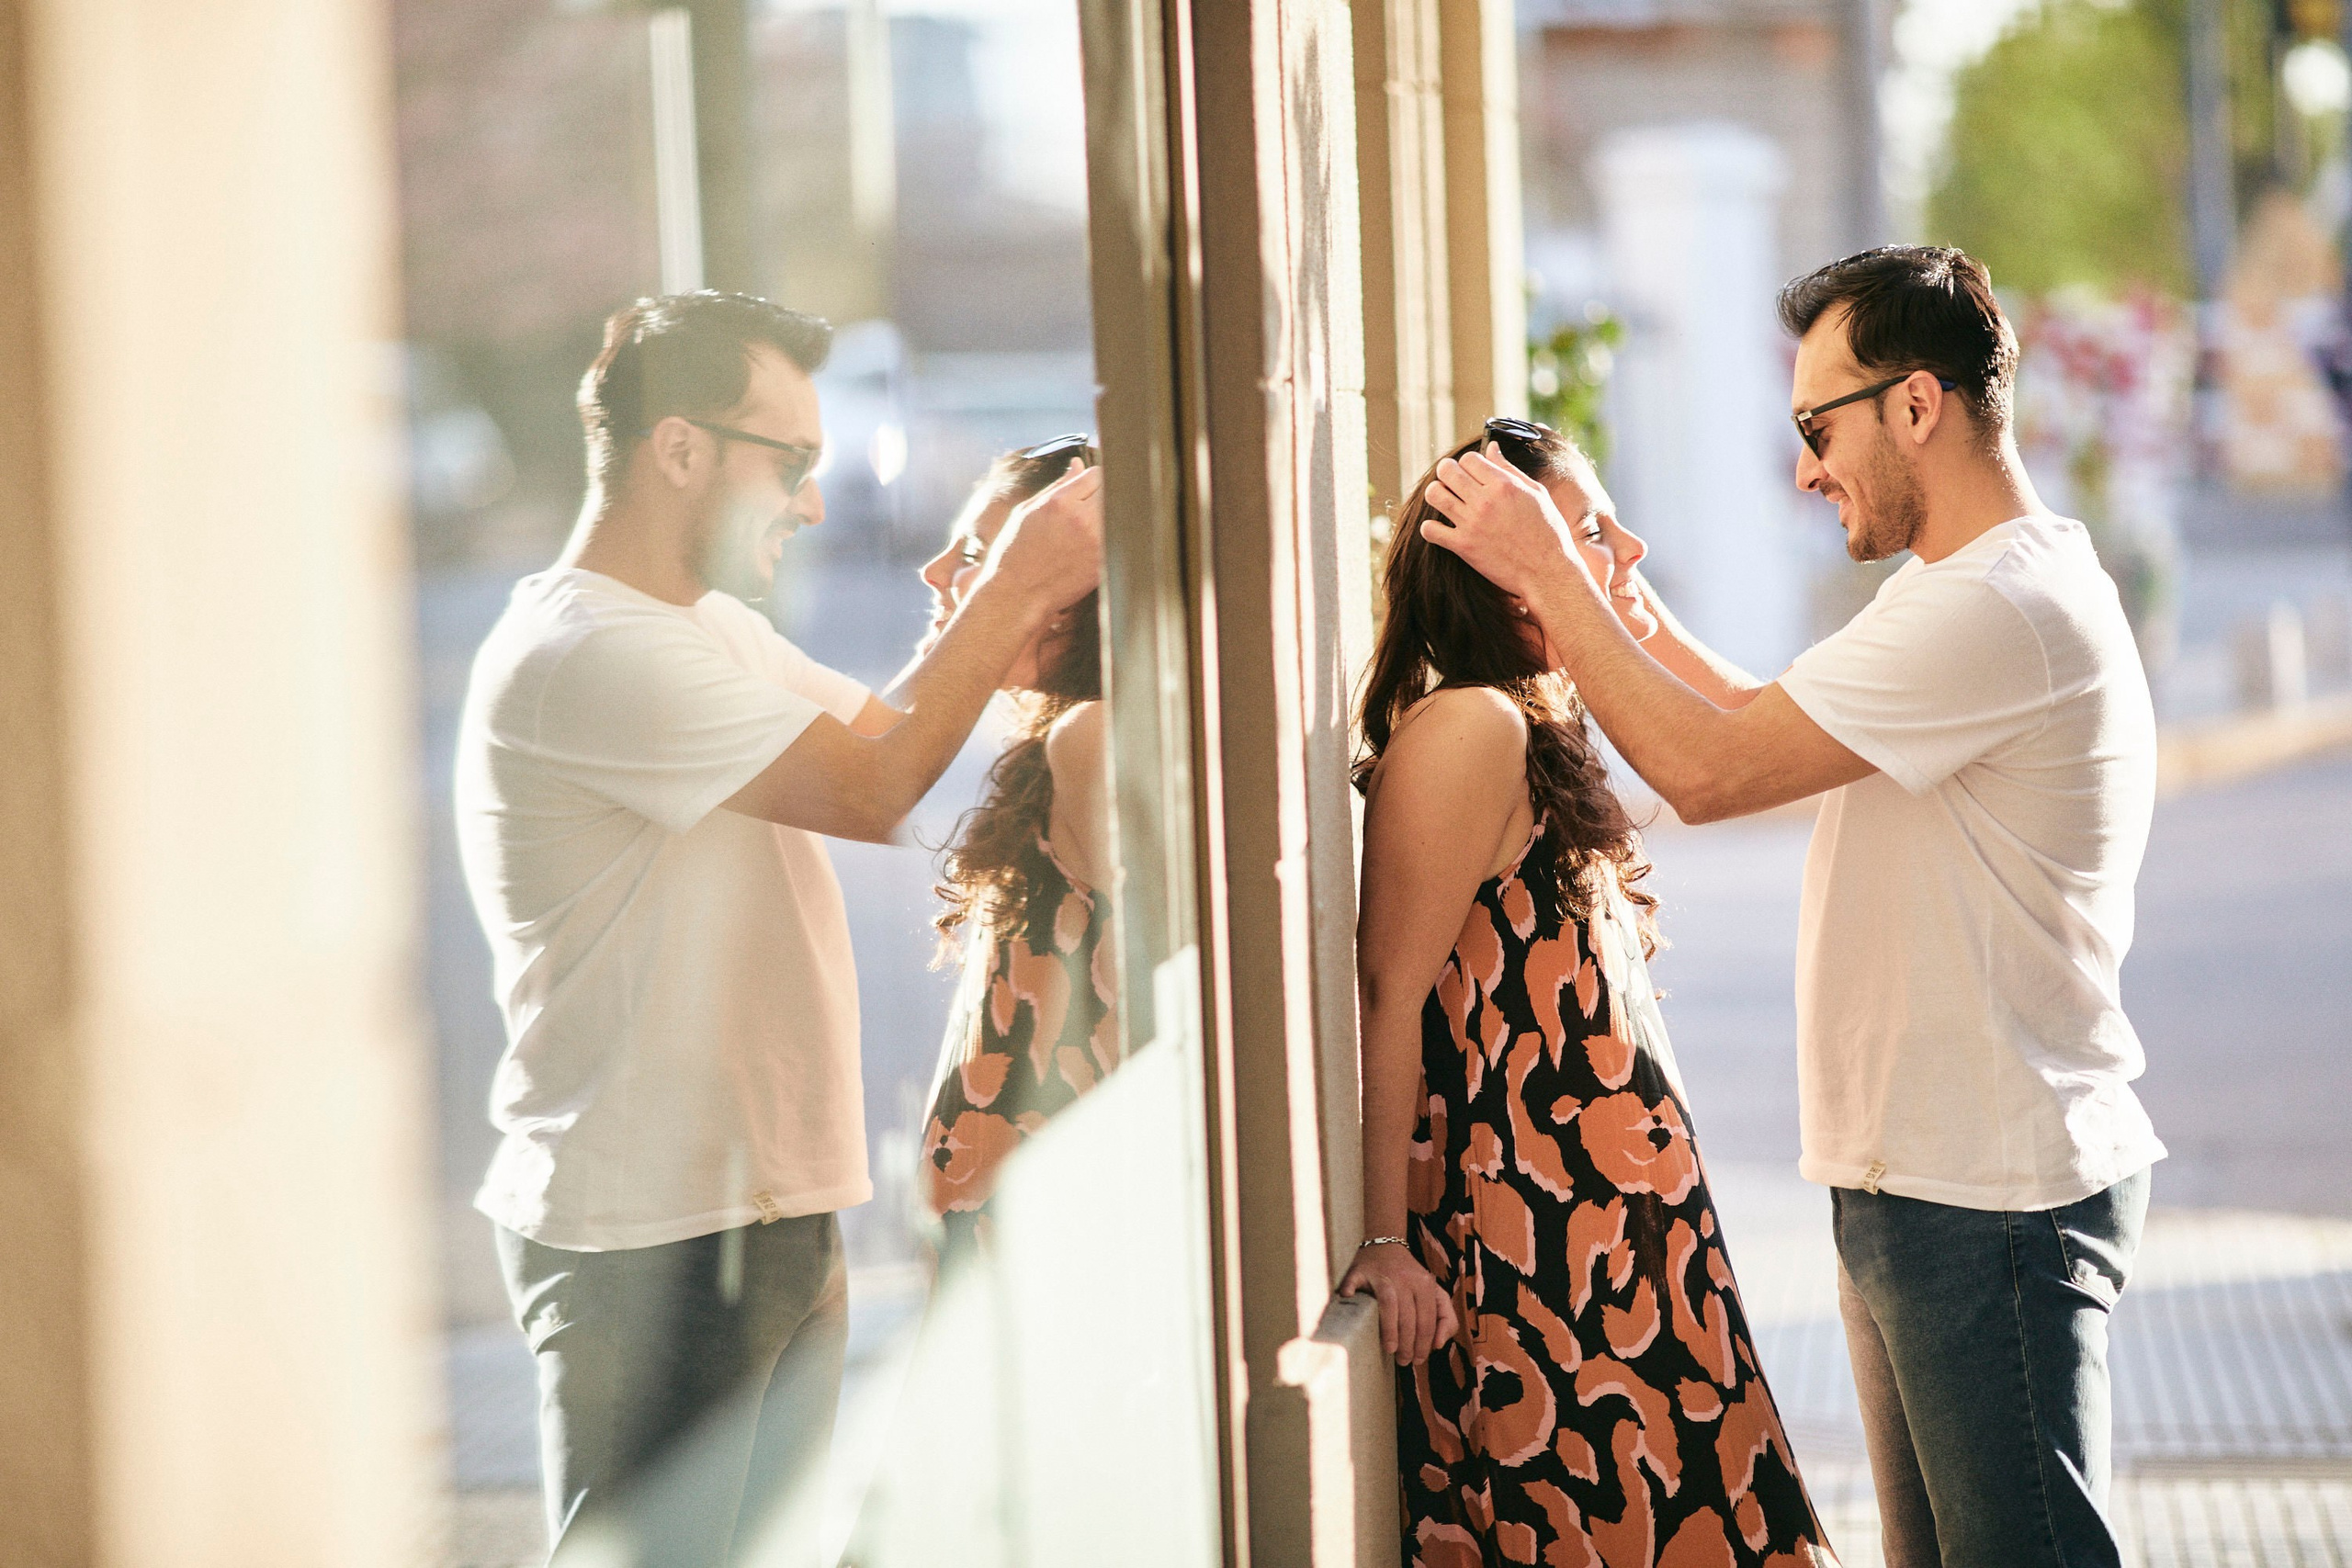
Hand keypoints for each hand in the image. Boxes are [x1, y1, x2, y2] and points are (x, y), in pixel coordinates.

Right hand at [985, 458, 1103, 617]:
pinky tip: (1091, 545)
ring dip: (1109, 515)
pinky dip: (1111, 536)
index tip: (1088, 487)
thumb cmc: (1015, 553)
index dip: (1092, 479)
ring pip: (1117, 514)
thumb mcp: (1028, 511)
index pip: (1096, 474)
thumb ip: (1057, 487)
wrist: (1017, 594)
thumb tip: (1077, 465)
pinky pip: (1117, 538)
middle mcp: (1081, 519)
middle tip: (1090, 507)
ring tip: (1089, 528)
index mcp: (1059, 502)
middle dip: (1102, 495)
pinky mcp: (1103, 562)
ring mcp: (1096, 542)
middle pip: (1111, 492)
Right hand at [1337, 1238, 1458, 1365]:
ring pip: (1389, 1304)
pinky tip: (1348, 1299)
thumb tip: (1438, 1345)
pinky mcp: (1360, 1270)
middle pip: (1409, 1316)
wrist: (1385, 1247)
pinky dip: (1350, 1290)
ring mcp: (1381, 1273)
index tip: (1418, 1360)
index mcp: (1425, 1283)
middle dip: (1408, 1344)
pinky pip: (1354, 1281)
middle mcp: (1405, 1277)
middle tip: (1403, 1361)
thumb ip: (1446, 1318)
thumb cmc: (1411, 1279)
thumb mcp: (1435, 1294)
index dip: (1424, 1344)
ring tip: (1390, 1349)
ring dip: (1390, 1329)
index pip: (1427, 1319)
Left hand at [1419, 443, 1599, 604]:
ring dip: (1436, 494)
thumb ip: (1509, 469)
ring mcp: (1472, 523)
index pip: (1469, 459)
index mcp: (1504, 485)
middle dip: (1447, 472)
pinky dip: (1431, 528)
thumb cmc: (1547, 531)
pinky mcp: (1463, 546)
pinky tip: (1442, 529)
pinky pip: (1430, 530)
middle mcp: (1485, 501)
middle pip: (1447, 471)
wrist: (1547, 571)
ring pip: (1434, 494)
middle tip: (1451, 481)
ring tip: (1445, 501)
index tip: (1471, 473)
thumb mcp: (1535, 493)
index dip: (1467, 463)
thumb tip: (1491, 447)